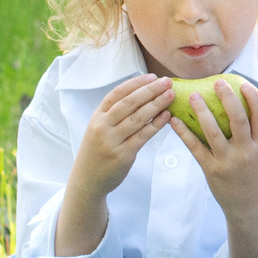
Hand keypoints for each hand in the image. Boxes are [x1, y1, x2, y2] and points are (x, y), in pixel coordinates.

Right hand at [71, 74, 173, 200]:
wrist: (86, 180)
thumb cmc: (97, 150)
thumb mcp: (98, 128)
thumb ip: (114, 113)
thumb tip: (141, 93)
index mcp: (96, 117)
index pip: (117, 94)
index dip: (136, 84)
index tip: (152, 76)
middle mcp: (102, 127)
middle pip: (129, 103)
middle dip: (150, 90)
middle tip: (167, 82)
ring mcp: (111, 141)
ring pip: (137, 118)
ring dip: (156, 104)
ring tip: (171, 95)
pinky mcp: (122, 155)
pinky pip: (142, 136)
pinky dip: (156, 124)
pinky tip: (167, 116)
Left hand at [175, 77, 257, 216]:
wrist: (249, 207)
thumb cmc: (253, 176)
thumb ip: (251, 136)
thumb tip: (237, 108)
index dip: (254, 98)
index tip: (244, 83)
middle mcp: (246, 152)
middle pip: (238, 119)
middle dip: (228, 98)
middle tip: (218, 82)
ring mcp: (228, 161)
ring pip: (213, 131)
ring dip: (201, 111)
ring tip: (192, 96)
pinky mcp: (211, 170)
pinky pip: (195, 147)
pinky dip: (184, 132)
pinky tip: (174, 120)